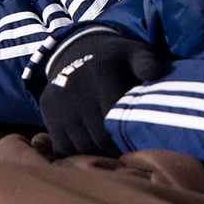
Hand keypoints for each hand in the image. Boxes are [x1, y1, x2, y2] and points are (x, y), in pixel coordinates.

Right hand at [38, 29, 164, 156]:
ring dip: (98, 154)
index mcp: (102, 75)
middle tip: (129, 155)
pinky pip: (62, 145)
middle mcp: (76, 89)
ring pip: (81, 146)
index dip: (129, 137)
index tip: (140, 144)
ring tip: (112, 153)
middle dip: (116, 149)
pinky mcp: (47, 110)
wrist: (77, 48)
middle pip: (99, 138)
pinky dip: (78, 153)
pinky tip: (92, 149)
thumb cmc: (115, 58)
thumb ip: (147, 64)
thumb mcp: (135, 52)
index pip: (116, 120)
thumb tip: (155, 74)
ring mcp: (59, 101)